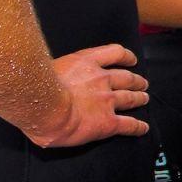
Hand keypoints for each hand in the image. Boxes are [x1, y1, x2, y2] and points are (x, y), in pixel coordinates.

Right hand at [20, 44, 149, 147]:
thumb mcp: (47, 68)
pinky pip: (129, 124)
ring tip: (144, 99)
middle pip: (126, 78)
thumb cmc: (38, 88)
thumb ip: (56, 71)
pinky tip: (143, 128)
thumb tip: (47, 77)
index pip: (114, 53)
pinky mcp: (108, 122)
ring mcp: (107, 100)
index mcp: (86, 62)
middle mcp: (101, 79)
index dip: (126, 57)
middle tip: (142, 83)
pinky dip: (138, 127)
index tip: (131, 60)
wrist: (45, 107)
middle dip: (136, 80)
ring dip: (139, 98)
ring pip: (130, 98)